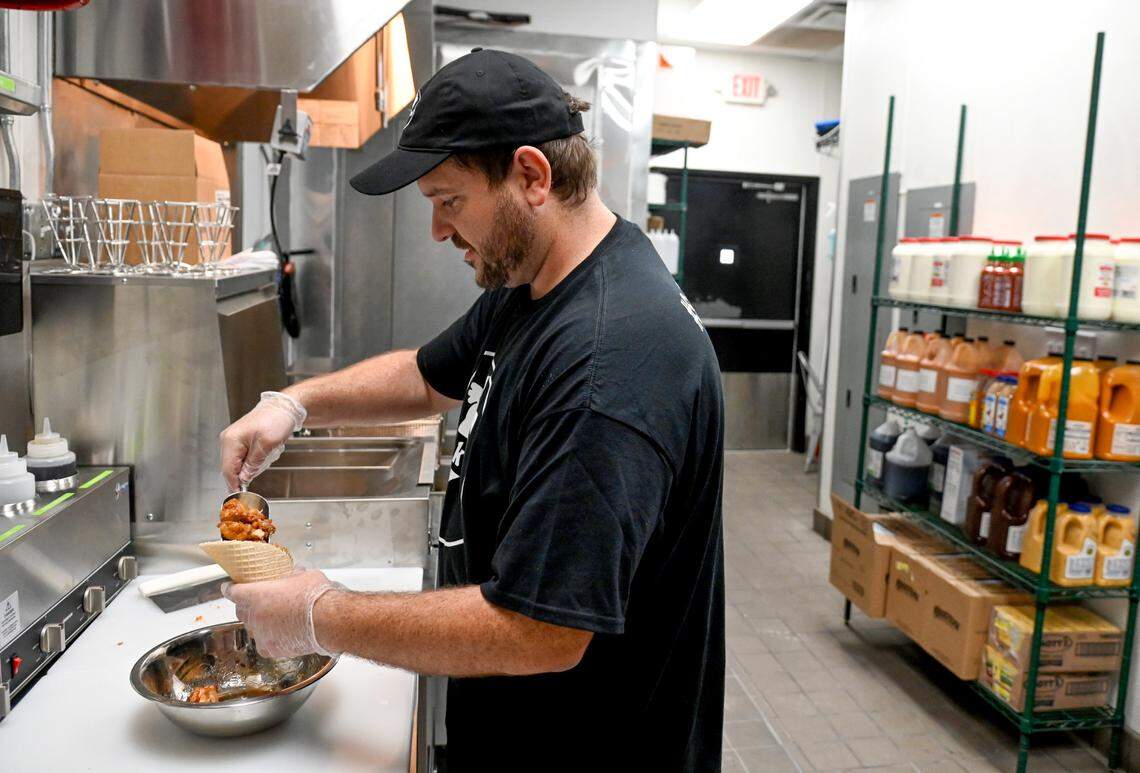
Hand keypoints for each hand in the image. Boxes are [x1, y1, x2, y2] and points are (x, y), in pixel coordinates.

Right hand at [219, 391, 306, 490]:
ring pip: (236, 463)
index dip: (234, 484)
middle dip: (243, 475)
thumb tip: (244, 478)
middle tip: (258, 476)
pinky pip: (242, 457)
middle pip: (230, 467)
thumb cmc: (276, 420)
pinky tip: (264, 454)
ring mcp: (233, 439)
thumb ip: (253, 464)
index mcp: (231, 440)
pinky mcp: (240, 440)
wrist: (284, 407)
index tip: (241, 495)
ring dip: (250, 467)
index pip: (227, 470)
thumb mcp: (267, 445)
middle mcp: (228, 439)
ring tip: (266, 457)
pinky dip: (252, 461)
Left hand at [222, 568, 342, 658]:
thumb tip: (292, 574)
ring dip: (259, 623)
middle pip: (240, 611)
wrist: (328, 621)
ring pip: (252, 628)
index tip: (229, 587)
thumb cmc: (315, 597)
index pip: (232, 591)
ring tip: (275, 619)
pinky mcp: (271, 649)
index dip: (230, 588)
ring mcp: (261, 635)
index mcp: (256, 595)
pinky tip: (280, 633)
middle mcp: (254, 616)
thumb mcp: (303, 575)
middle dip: (246, 606)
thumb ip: (290, 575)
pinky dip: (268, 638)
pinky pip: (263, 643)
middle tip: (259, 602)